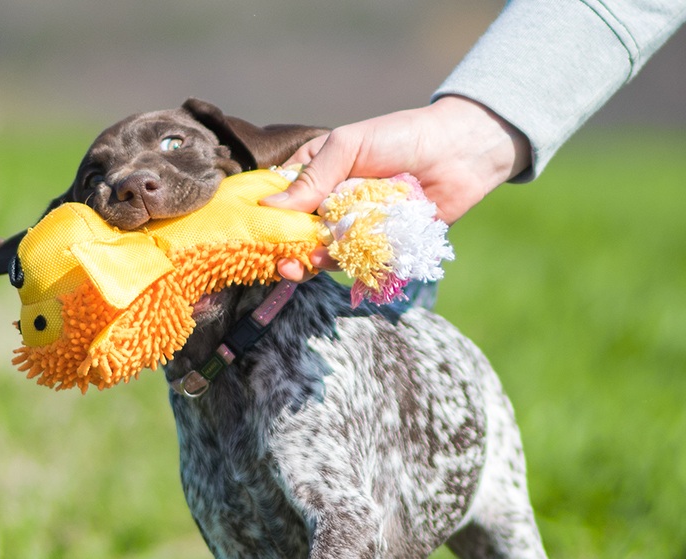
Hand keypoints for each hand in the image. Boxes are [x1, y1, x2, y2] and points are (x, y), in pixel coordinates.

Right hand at [263, 96, 530, 281]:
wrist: (459, 152)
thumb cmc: (399, 136)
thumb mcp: (348, 146)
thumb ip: (312, 177)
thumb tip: (268, 205)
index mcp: (317, 177)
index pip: (281, 203)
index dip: (266, 220)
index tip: (255, 235)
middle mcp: (331, 206)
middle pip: (298, 236)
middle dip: (287, 252)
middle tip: (282, 264)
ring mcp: (354, 229)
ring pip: (324, 254)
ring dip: (313, 262)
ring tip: (306, 265)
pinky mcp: (379, 248)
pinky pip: (357, 263)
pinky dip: (347, 266)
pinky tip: (337, 262)